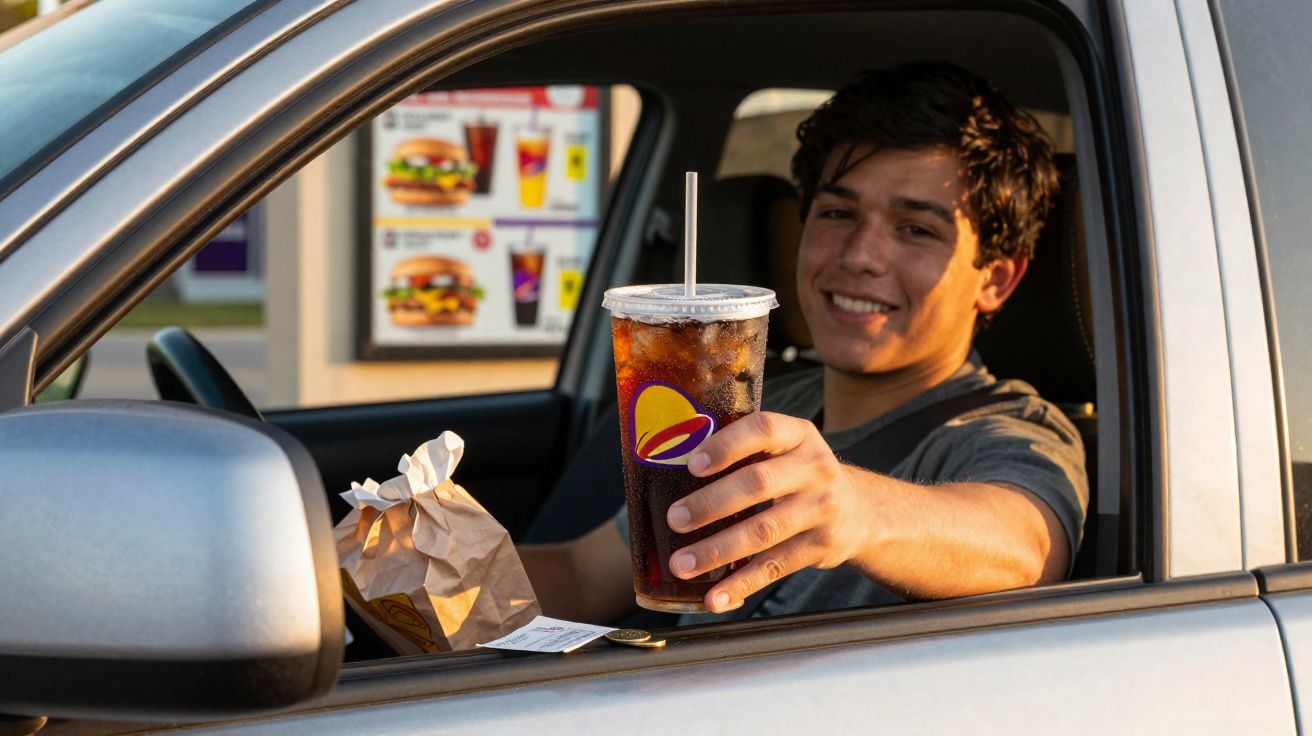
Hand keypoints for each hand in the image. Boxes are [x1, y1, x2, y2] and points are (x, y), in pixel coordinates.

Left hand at [666, 411, 876, 612]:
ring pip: (763, 531)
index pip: (762, 429)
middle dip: (710, 503)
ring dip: (717, 550)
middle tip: (675, 519)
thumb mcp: (785, 451)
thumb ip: (745, 452)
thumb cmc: (799, 476)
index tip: (692, 464)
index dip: (726, 445)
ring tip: (682, 564)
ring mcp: (822, 509)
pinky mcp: (822, 546)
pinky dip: (741, 584)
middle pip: (758, 484)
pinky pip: (775, 567)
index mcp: (798, 435)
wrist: (859, 511)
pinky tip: (715, 597)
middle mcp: (815, 468)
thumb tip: (669, 467)